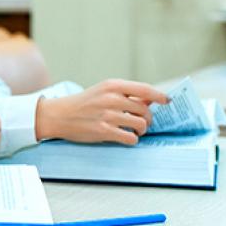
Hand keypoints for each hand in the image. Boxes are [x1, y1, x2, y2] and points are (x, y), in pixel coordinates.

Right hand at [35, 79, 168, 144]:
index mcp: (112, 86)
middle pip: (145, 110)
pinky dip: (132, 139)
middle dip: (149, 118)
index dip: (160, 96)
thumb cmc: (82, 103)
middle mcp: (111, 98)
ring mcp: (107, 115)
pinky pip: (130, 138)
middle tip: (144, 122)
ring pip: (140, 124)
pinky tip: (126, 137)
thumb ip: (125, 94)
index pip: (145, 89)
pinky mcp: (103, 131)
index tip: (167, 101)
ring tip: (135, 130)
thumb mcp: (102, 91)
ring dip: (141, 130)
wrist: (58, 115)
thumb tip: (150, 99)